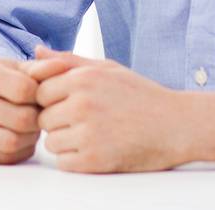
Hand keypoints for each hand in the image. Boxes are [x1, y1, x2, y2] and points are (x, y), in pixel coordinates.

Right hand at [0, 58, 44, 164]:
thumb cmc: (3, 82)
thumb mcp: (19, 69)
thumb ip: (42, 68)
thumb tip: (63, 66)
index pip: (23, 89)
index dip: (40, 95)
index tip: (38, 94)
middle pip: (21, 119)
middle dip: (37, 118)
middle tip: (37, 113)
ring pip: (12, 141)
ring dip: (30, 136)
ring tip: (29, 125)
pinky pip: (6, 157)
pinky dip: (20, 150)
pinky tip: (18, 137)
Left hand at [29, 47, 189, 172]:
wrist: (177, 125)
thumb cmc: (141, 95)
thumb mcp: (107, 68)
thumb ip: (69, 60)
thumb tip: (37, 51)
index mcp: (83, 79)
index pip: (39, 91)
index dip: (51, 100)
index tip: (69, 104)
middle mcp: (82, 104)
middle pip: (43, 118)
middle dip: (57, 121)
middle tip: (83, 122)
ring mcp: (88, 133)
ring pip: (50, 142)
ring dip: (65, 142)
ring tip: (91, 135)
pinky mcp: (95, 160)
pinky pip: (63, 162)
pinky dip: (74, 160)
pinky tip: (95, 149)